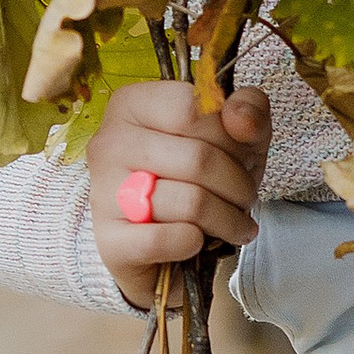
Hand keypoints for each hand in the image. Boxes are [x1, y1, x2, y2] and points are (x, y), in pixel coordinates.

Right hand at [89, 78, 271, 310]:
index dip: (230, 137)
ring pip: (189, 202)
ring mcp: (103, 192)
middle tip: (244, 198)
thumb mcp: (238, 136)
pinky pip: (163, 240)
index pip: (192, 109)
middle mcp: (110, 143)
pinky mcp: (109, 240)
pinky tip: (197, 242)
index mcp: (133, 104)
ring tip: (233, 223)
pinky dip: (193, 244)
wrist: (172, 249)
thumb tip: (241, 118)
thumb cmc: (204, 180)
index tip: (240, 157)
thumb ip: (249, 110)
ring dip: (227, 219)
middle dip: (238, 185)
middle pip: (197, 158)